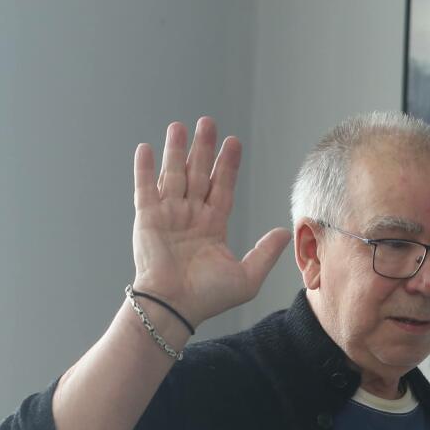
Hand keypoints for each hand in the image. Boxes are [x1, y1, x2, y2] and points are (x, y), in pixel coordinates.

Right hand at [131, 117, 290, 326]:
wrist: (175, 307)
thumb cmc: (209, 298)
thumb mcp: (247, 276)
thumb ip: (265, 252)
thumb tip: (284, 231)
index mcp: (212, 226)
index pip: (222, 187)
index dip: (228, 165)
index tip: (234, 142)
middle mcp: (190, 216)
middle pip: (198, 174)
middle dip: (204, 148)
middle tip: (208, 122)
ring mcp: (168, 215)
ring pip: (173, 175)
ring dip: (176, 150)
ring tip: (180, 126)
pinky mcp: (147, 219)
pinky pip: (145, 188)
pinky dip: (145, 169)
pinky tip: (147, 148)